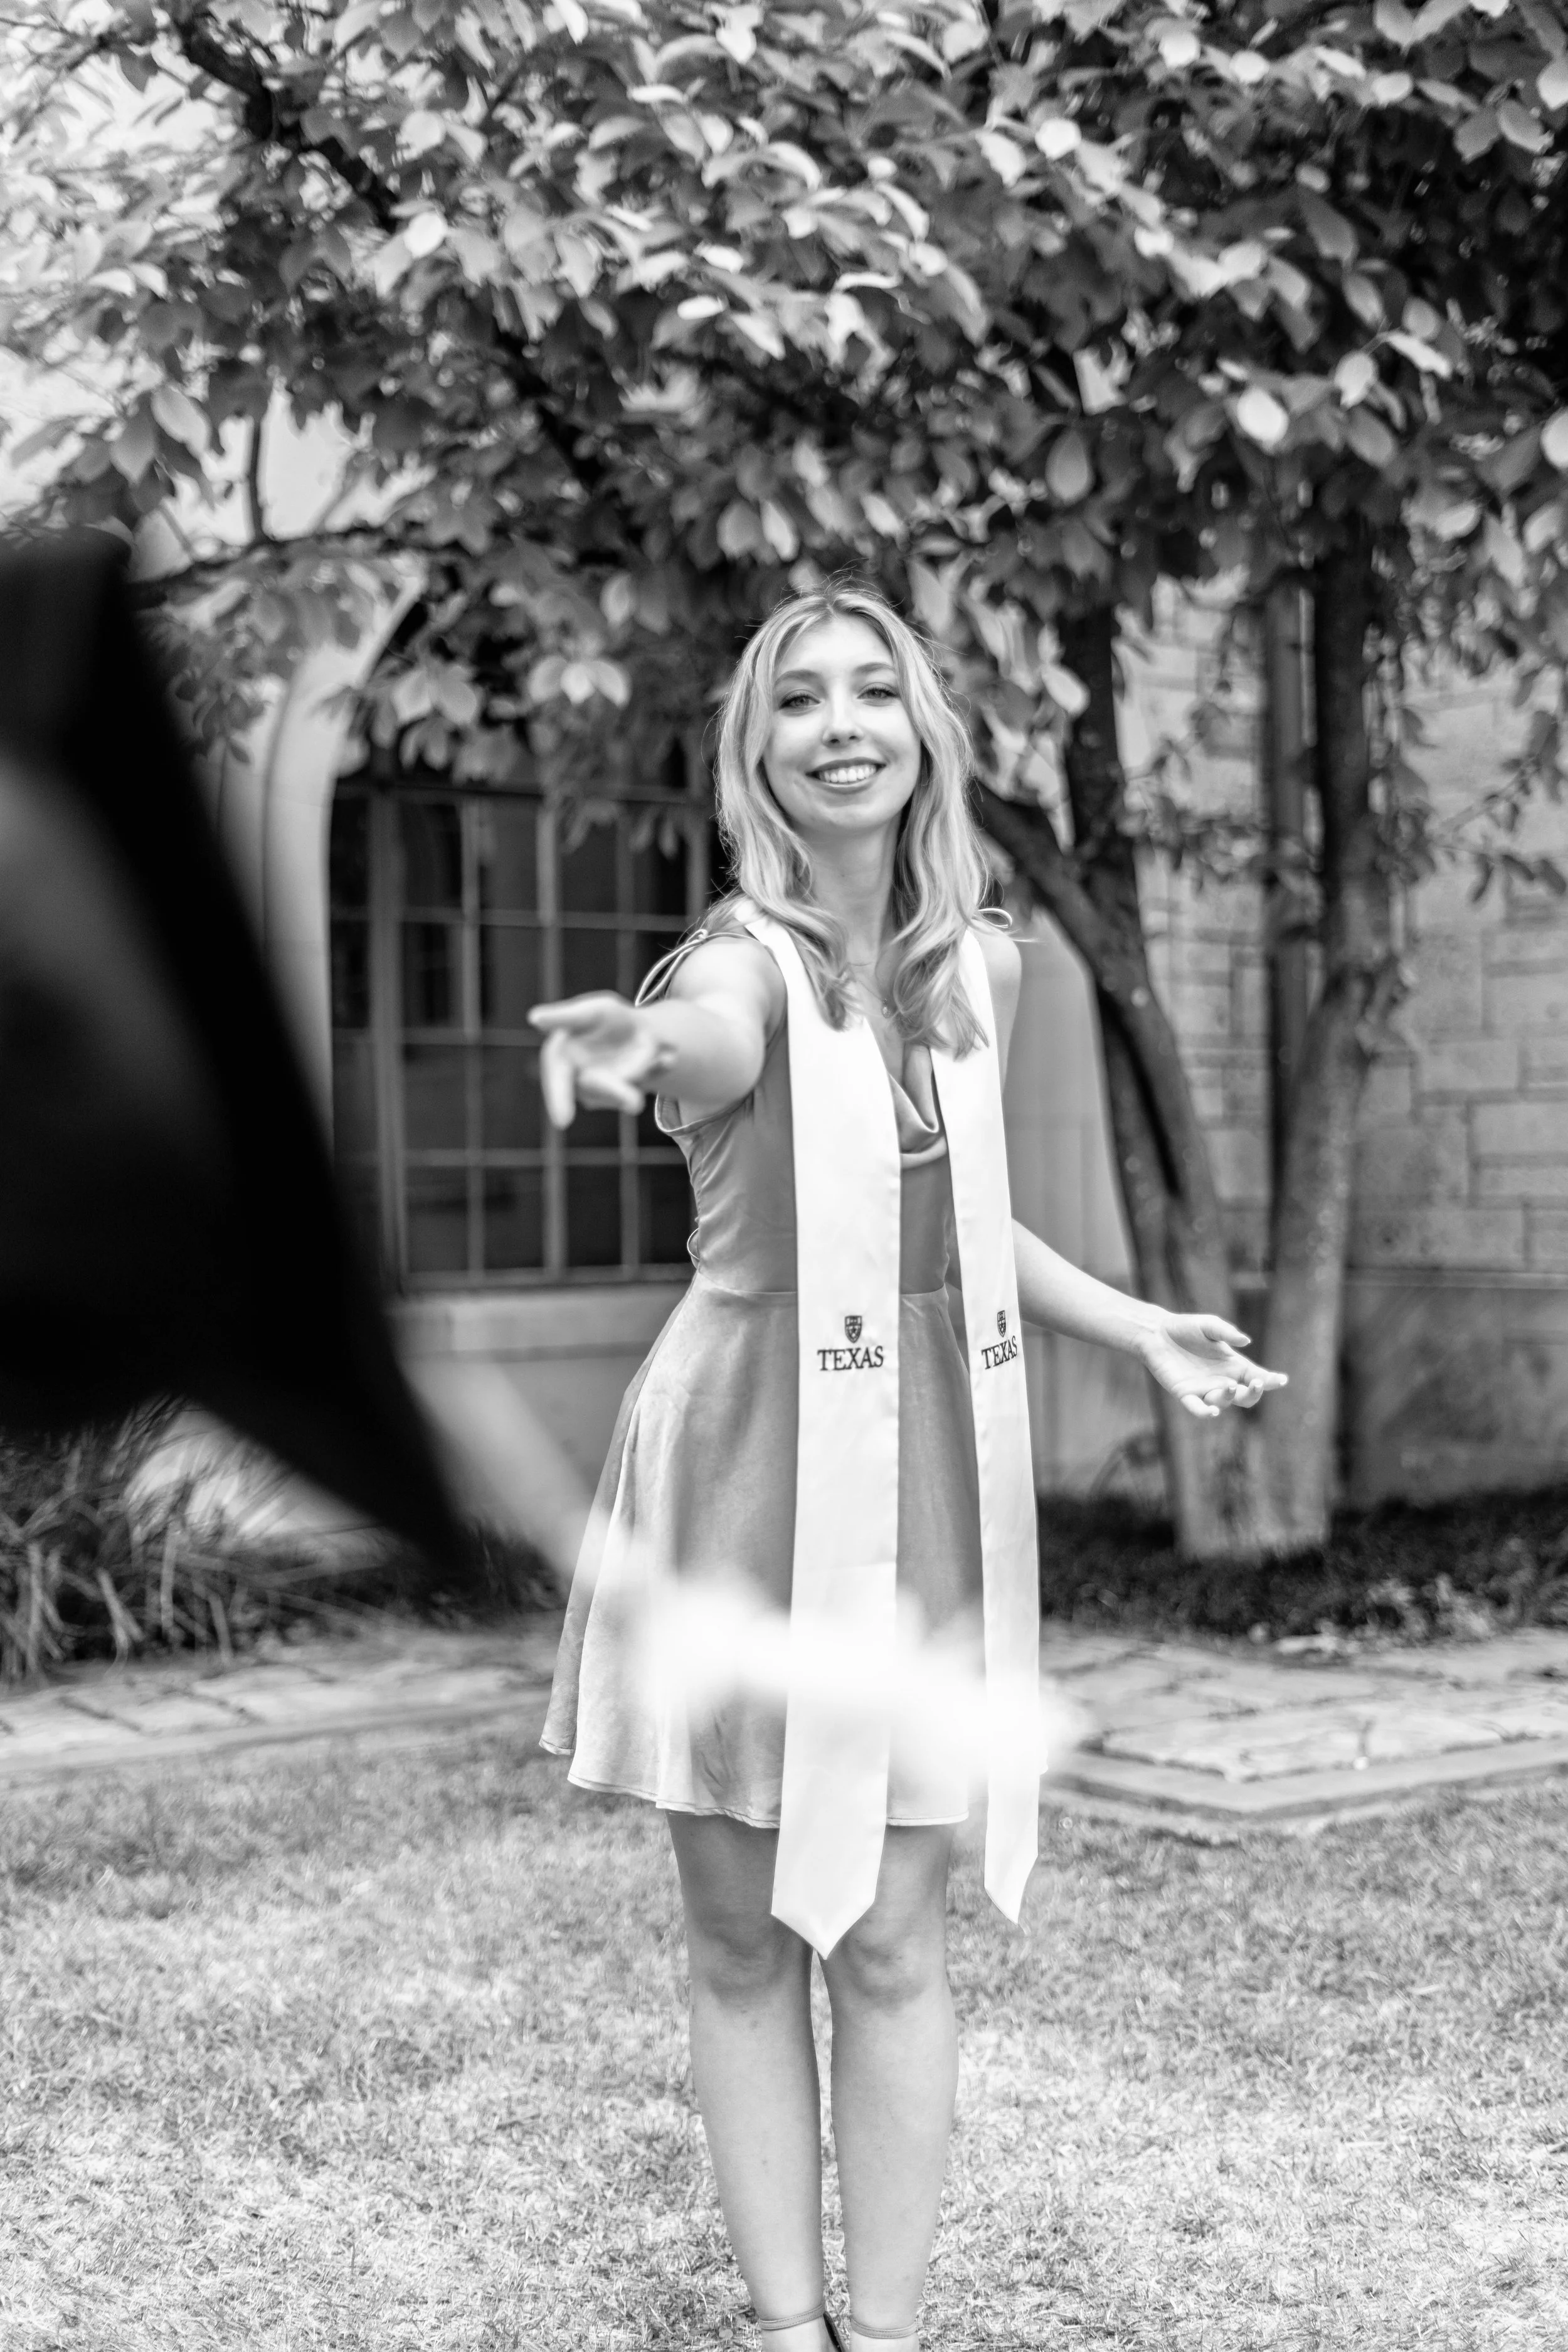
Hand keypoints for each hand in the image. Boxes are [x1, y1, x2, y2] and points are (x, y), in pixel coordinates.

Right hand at [527, 993, 666, 1127]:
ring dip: (643, 1073)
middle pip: (596, 1091)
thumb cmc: (605, 1019)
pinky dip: (660, 1066)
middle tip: (635, 1104)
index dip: (558, 1100)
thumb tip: (534, 1018)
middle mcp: (583, 1081)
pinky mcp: (633, 1094)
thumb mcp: (591, 1011)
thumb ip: (566, 1017)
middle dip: (616, 1094)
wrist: (638, 1030)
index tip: (563, 1123)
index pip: (557, 1080)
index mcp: (563, 1059)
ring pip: (624, 1093)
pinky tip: (669, 1057)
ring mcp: (609, 1091)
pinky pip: (647, 1082)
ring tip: (665, 1055)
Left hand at [1136, 1312, 1286, 1419]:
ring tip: (1230, 1386)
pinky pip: (1197, 1408)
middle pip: (1245, 1396)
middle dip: (1254, 1393)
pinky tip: (1212, 1411)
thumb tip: (1246, 1340)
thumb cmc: (1186, 1328)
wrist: (1157, 1333)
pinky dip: (1205, 1412)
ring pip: (1223, 1402)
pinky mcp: (1185, 1394)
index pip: (1257, 1377)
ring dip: (1229, 1397)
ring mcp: (1204, 1389)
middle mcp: (1222, 1380)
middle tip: (1256, 1384)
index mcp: (1233, 1365)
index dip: (1270, 1381)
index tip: (1281, 1380)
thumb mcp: (1209, 1325)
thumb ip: (1227, 1332)